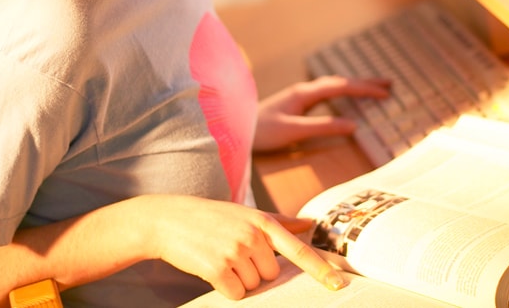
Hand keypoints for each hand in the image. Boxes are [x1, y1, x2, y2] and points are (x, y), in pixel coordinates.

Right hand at [144, 195, 346, 299]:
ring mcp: (235, 251)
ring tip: (222, 256)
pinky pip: (236, 294)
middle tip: (234, 252)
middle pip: (272, 274)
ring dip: (240, 278)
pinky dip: (226, 288)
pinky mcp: (217, 268)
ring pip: (254, 285)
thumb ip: (280, 222)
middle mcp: (253, 236)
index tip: (339, 284)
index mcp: (263, 222)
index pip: (299, 250)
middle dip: (256, 270)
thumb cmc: (213, 217)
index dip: (321, 269)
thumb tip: (309, 224)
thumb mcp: (247, 214)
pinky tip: (214, 270)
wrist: (169, 220)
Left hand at [253, 75, 390, 150]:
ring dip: (355, 85)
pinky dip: (343, 92)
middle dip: (365, 82)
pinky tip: (347, 96)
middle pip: (340, 82)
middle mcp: (304, 90)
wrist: (234, 131)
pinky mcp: (297, 103)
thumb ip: (322, 127)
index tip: (385, 92)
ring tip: (375, 88)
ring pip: (334, 85)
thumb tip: (353, 125)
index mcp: (305, 93)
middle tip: (389, 84)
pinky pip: (327, 93)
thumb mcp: (293, 132)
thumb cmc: (261, 132)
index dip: (364, 89)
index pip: (341, 87)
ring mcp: (300, 95)